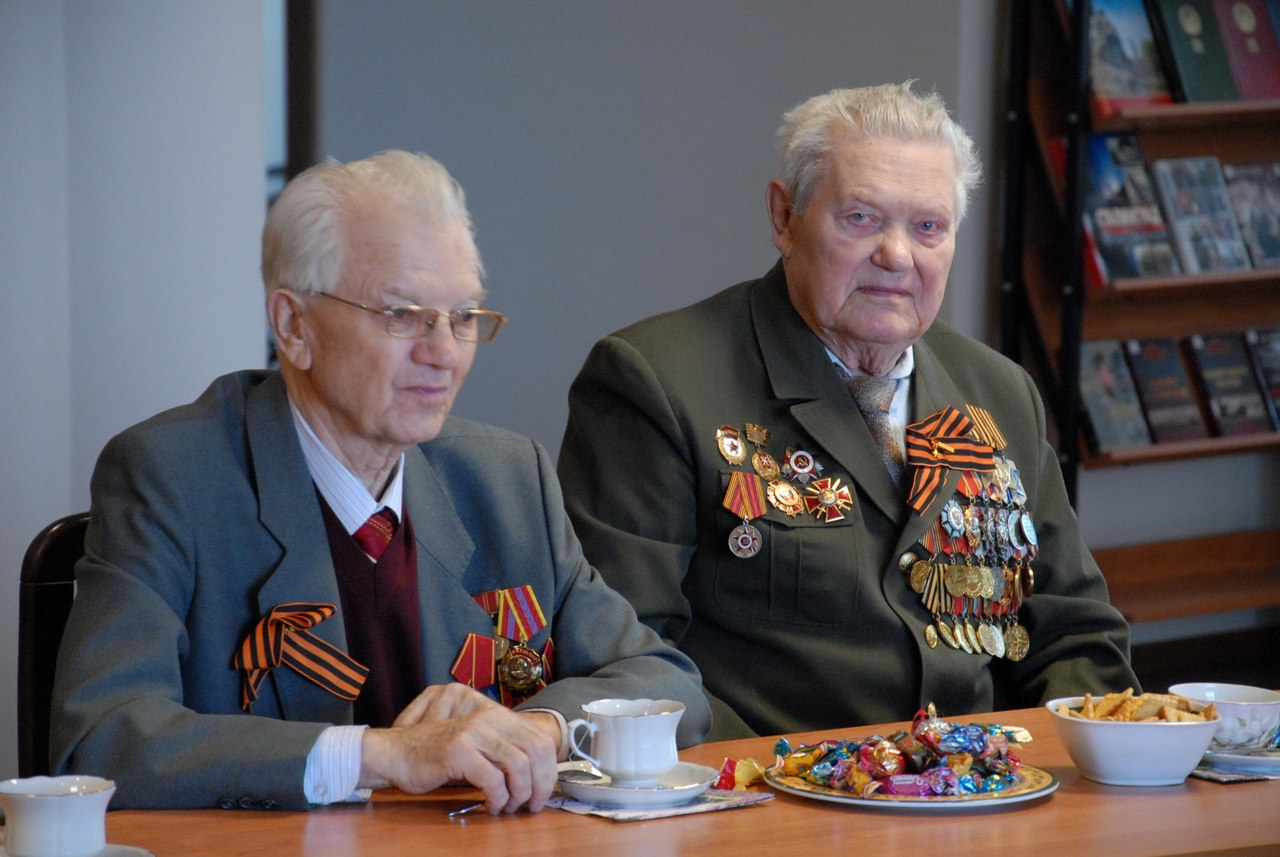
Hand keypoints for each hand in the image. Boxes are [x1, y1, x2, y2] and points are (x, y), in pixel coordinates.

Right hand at [359, 685, 559, 813]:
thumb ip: (503, 751)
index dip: (548, 770)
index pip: (540, 740)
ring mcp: (474, 733)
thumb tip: (536, 777)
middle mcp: (489, 719)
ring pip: (518, 766)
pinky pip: (492, 780)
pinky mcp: (459, 751)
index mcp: (498, 716)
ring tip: (508, 808)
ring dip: (519, 794)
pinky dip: (497, 799)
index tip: (543, 793)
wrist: (397, 752)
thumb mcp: (477, 745)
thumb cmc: (438, 755)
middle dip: (540, 785)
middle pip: (536, 752)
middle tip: (531, 806)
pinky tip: (490, 807)